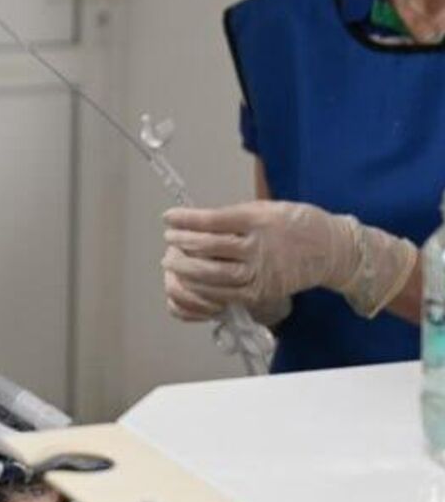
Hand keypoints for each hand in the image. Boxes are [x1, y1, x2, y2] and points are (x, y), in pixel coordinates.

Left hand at [163, 201, 418, 320]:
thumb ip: (233, 216)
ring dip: (188, 269)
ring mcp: (262, 272)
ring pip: (215, 274)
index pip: (212, 220)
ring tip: (172, 262)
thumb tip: (197, 221)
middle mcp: (259, 246)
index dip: (186, 220)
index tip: (168, 217)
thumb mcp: (266, 208)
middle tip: (169, 240)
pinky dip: (204, 289)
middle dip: (183, 244)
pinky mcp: (263, 291)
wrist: (333, 250)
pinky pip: (227, 294)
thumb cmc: (296, 223)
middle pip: (210, 248)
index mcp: (258, 220)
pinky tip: (191, 282)